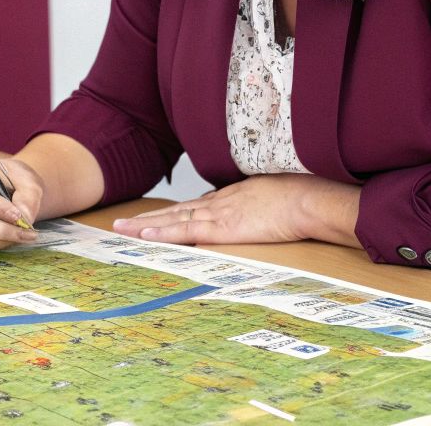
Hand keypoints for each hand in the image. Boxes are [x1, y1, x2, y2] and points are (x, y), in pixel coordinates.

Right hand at [0, 155, 42, 251]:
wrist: (12, 188)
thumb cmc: (16, 180)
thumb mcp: (28, 180)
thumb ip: (29, 196)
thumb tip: (25, 218)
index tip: (19, 217)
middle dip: (1, 230)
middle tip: (26, 233)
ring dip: (0, 241)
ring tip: (23, 236)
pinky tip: (11, 239)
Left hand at [110, 175, 360, 247]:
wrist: (309, 199)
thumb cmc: (302, 197)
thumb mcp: (276, 197)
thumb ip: (261, 204)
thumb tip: (257, 212)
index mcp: (234, 196)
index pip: (197, 206)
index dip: (175, 212)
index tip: (158, 217)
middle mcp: (220, 202)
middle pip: (177, 210)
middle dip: (149, 217)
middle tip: (124, 223)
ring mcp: (219, 214)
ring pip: (173, 219)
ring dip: (145, 225)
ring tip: (121, 229)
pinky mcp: (222, 227)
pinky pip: (185, 231)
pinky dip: (162, 232)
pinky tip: (144, 234)